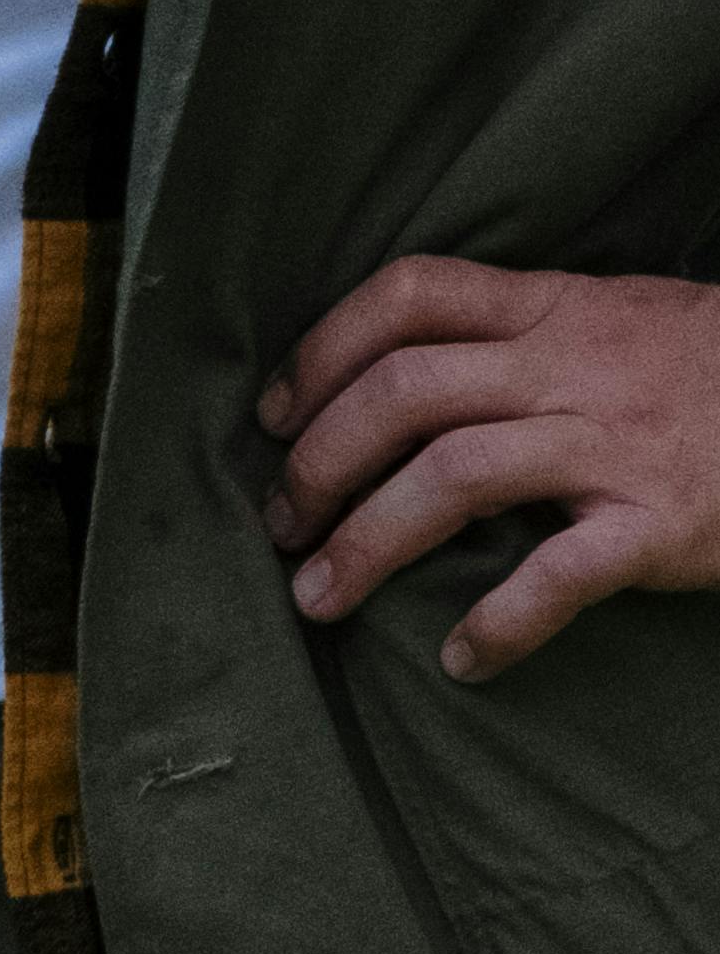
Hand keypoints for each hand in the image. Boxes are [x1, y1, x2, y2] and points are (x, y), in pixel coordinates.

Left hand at [257, 260, 719, 679]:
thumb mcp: (616, 321)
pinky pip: (559, 575)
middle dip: (319, 463)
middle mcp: (573, 369)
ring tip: (319, 597)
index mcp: (556, 310)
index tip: (277, 414)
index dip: (325, 350)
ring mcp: (615, 446)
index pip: (412, 295)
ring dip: (367, 543)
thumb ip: (519, 337)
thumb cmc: (710, 374)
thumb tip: (396, 378)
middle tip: (280, 525)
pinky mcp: (658, 523)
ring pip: (454, 476)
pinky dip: (500, 622)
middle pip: (405, 392)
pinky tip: (463, 658)